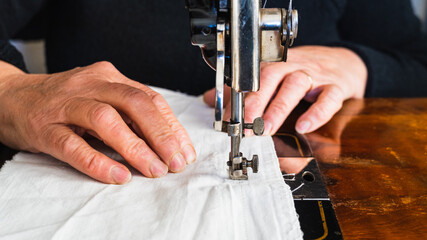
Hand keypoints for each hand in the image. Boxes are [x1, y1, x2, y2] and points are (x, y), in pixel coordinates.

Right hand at [0, 61, 195, 183]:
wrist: (13, 97)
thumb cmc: (66, 102)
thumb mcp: (101, 98)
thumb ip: (129, 114)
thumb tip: (166, 141)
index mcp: (109, 77)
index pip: (149, 99)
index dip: (172, 126)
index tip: (185, 151)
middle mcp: (90, 85)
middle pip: (134, 104)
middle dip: (161, 135)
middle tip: (176, 162)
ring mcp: (66, 104)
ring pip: (105, 121)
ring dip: (135, 147)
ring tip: (154, 170)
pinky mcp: (44, 127)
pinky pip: (72, 145)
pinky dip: (98, 161)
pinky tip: (118, 175)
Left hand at [204, 46, 366, 134]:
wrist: (342, 62)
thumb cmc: (303, 71)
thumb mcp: (272, 77)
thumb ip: (242, 90)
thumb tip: (210, 99)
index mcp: (274, 66)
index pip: (252, 79)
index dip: (238, 99)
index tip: (227, 120)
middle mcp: (292, 68)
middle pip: (270, 78)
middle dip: (255, 102)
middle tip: (244, 125)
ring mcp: (314, 76)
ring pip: (295, 86)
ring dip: (279, 108)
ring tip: (266, 128)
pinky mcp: (335, 87)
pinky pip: (328, 98)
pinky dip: (317, 113)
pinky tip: (304, 126)